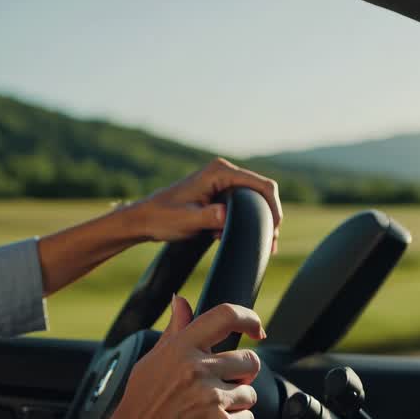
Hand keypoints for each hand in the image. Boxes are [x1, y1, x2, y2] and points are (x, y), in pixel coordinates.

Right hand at [96, 296, 265, 418]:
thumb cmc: (139, 406)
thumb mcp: (151, 361)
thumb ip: (175, 331)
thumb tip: (181, 301)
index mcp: (181, 349)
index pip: (225, 316)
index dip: (249, 319)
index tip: (256, 329)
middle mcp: (197, 369)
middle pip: (250, 361)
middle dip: (241, 375)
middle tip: (220, 387)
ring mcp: (211, 399)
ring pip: (250, 394)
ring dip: (236, 404)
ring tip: (207, 412)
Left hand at [128, 158, 282, 252]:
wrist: (144, 220)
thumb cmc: (163, 217)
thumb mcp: (187, 220)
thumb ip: (209, 216)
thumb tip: (227, 216)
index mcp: (219, 172)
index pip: (260, 185)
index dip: (273, 207)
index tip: (274, 230)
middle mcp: (223, 172)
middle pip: (261, 193)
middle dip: (268, 218)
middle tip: (270, 245)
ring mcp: (222, 183)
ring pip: (252, 202)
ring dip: (256, 223)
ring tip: (258, 246)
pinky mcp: (219, 195)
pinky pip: (241, 208)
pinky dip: (243, 224)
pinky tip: (231, 239)